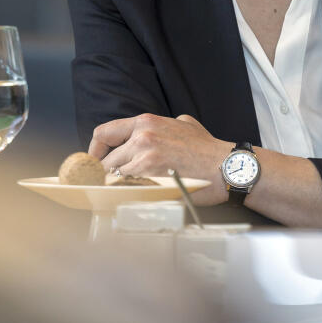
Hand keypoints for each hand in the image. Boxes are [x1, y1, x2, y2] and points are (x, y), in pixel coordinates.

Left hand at [88, 113, 231, 205]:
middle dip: (107, 175)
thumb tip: (151, 134)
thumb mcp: (183, 124)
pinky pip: (127, 190)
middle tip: (111, 185)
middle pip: (107, 161)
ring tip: (124, 194)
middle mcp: (142, 137)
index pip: (104, 133)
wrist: (226, 167)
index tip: (96, 161)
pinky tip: (133, 200)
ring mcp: (145, 159)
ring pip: (115, 178)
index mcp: (146, 122)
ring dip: (117, 188)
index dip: (95, 150)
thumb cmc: (207, 149)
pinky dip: (126, 196)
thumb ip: (162, 126)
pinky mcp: (152, 180)